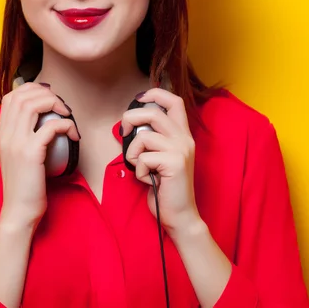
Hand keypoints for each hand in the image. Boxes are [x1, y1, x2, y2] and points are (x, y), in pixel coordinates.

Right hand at [0, 82, 79, 229]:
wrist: (18, 213)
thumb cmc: (24, 187)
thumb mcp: (18, 158)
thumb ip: (23, 138)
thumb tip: (43, 121)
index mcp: (1, 135)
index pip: (11, 97)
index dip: (32, 90)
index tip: (49, 98)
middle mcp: (5, 135)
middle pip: (22, 96)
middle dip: (45, 94)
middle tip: (61, 105)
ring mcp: (15, 144)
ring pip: (32, 105)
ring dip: (55, 104)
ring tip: (67, 114)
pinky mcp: (30, 153)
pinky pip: (50, 127)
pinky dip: (65, 125)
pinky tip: (73, 134)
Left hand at [120, 88, 199, 233]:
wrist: (180, 215)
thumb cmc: (165, 187)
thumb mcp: (160, 157)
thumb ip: (153, 138)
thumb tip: (131, 123)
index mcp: (182, 134)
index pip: (174, 101)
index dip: (155, 93)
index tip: (139, 97)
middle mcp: (184, 139)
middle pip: (153, 112)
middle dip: (131, 118)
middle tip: (123, 132)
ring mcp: (181, 150)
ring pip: (144, 136)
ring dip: (133, 153)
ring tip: (141, 167)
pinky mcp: (174, 163)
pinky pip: (142, 157)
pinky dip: (138, 170)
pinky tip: (149, 180)